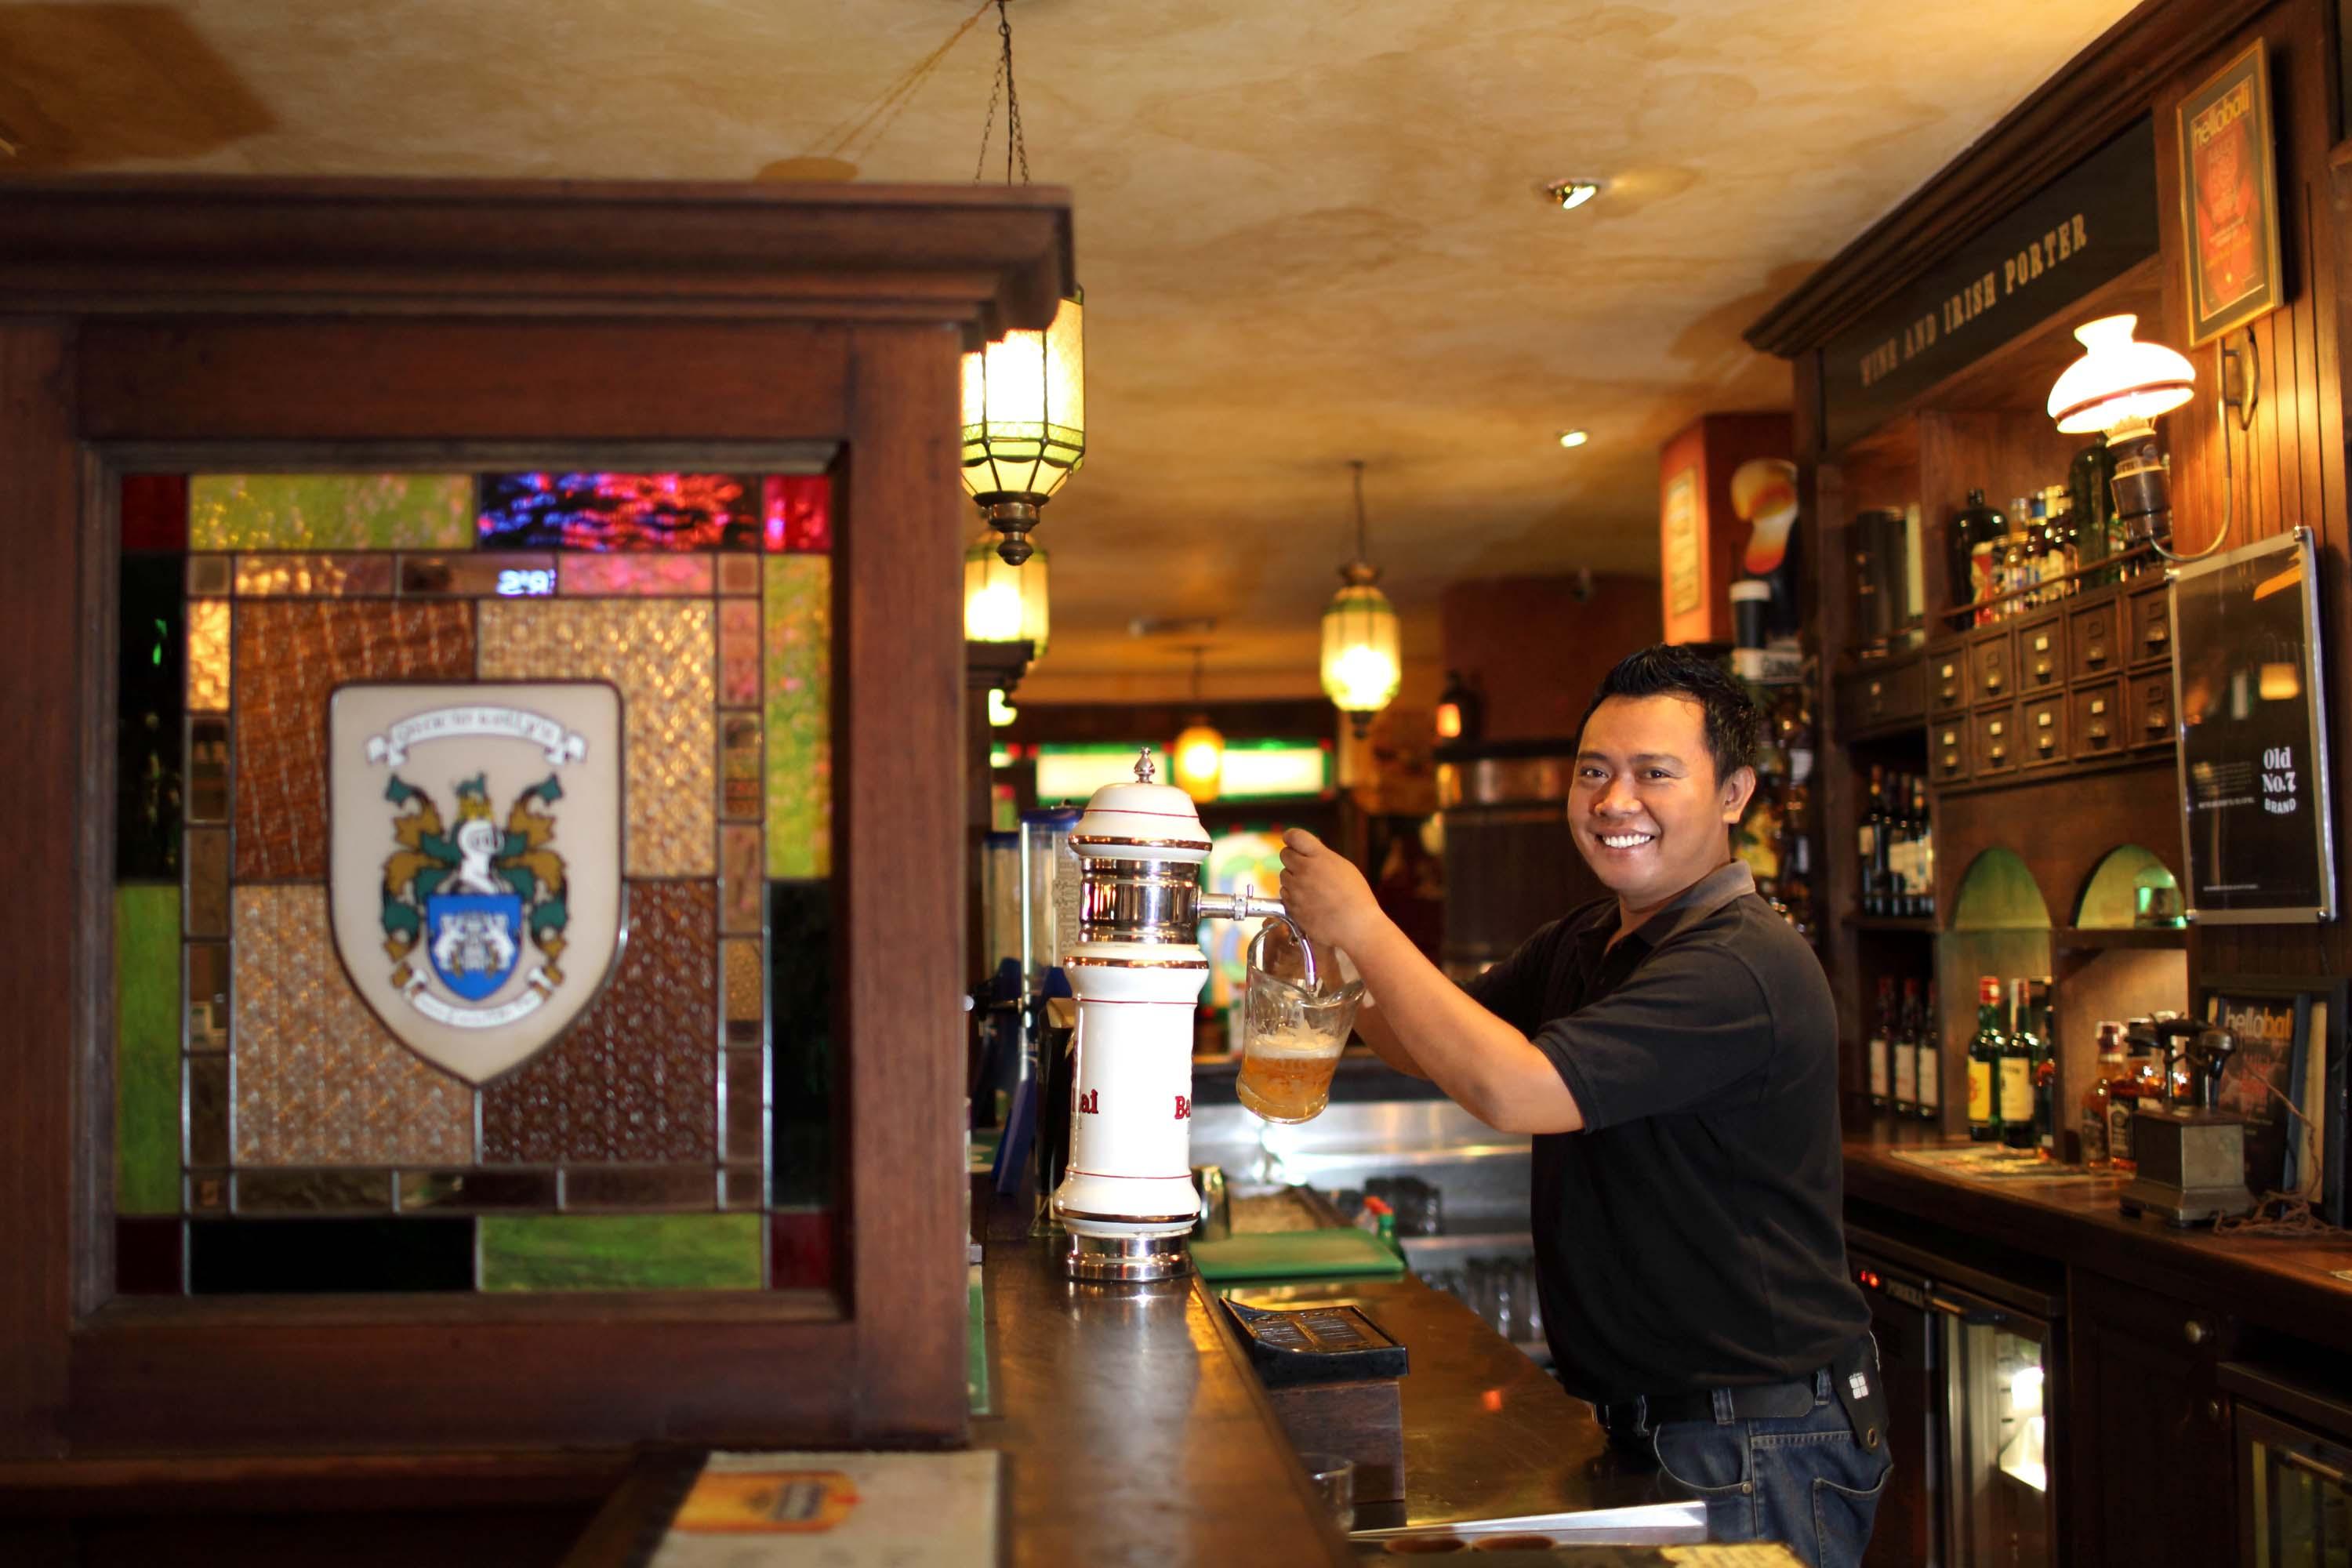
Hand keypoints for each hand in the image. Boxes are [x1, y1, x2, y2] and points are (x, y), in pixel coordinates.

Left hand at [1277, 829, 1381, 953]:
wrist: (1356, 926)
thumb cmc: (1356, 897)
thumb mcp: (1343, 867)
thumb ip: (1322, 857)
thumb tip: (1307, 852)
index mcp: (1320, 857)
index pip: (1295, 836)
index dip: (1291, 837)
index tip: (1290, 840)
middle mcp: (1305, 870)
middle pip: (1285, 855)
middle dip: (1292, 859)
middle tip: (1304, 867)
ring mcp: (1296, 889)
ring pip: (1283, 876)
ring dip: (1293, 879)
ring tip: (1311, 889)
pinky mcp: (1292, 906)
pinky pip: (1284, 895)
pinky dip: (1292, 896)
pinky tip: (1308, 901)